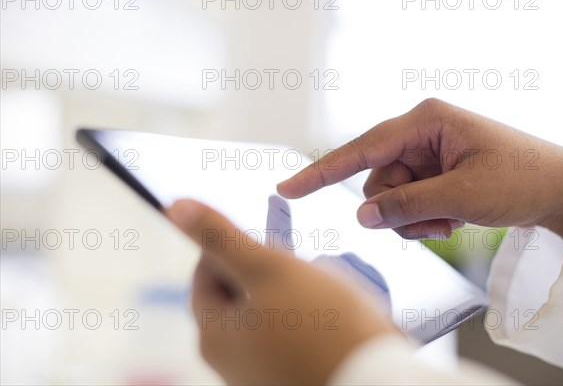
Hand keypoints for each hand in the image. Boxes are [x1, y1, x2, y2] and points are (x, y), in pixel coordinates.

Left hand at [167, 199, 395, 384]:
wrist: (375, 384)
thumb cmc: (324, 327)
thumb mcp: (267, 268)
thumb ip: (220, 237)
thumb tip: (176, 207)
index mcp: (212, 333)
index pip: (206, 270)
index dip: (235, 246)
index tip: (267, 240)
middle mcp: (226, 360)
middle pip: (237, 293)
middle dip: (268, 271)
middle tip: (299, 265)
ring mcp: (255, 374)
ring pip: (265, 312)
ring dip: (288, 293)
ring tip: (322, 292)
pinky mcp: (284, 379)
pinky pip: (286, 336)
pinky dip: (303, 319)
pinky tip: (332, 317)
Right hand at [277, 99, 562, 243]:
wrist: (559, 189)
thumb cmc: (522, 178)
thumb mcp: (463, 194)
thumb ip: (408, 205)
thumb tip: (364, 215)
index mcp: (424, 122)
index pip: (361, 150)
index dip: (321, 172)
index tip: (288, 187)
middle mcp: (419, 134)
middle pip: (375, 180)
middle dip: (397, 209)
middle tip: (432, 223)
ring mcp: (424, 155)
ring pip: (389, 197)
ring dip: (412, 218)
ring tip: (446, 223)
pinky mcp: (431, 173)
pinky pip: (405, 203)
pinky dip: (421, 219)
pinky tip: (449, 220)